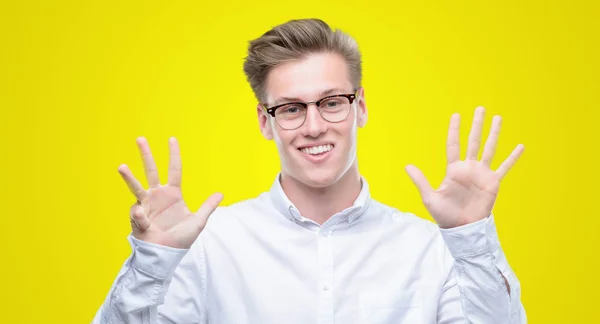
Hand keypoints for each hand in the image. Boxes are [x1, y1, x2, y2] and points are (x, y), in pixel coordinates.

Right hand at [117, 137, 222, 248]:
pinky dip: (141, 217)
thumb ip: (208, 207)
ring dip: (129, 177)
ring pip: (136, 186)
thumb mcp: (198, 221)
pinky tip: (146, 223)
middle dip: (146, 155)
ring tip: (121, 167)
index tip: (172, 139)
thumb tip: (220, 194)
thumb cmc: (180, 239)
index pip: (174, 169)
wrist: (166, 255)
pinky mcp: (137, 217)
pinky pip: (138, 214)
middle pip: (151, 171)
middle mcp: (157, 195)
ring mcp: (146, 205)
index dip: (174, 154)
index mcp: (172, 194)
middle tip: (140, 139)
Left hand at [406, 107, 523, 228]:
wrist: (462, 229)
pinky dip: (512, 157)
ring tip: (498, 118)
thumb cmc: (445, 215)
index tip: (456, 115)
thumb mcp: (430, 197)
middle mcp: (468, 168)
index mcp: (453, 170)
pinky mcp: (493, 183)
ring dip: (494, 133)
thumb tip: (407, 166)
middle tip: (480, 108)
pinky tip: (520, 146)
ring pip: (489, 148)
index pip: (454, 145)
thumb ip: (420, 181)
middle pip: (473, 141)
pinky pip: (504, 167)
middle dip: (476, 125)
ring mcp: (482, 174)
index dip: (454, 130)